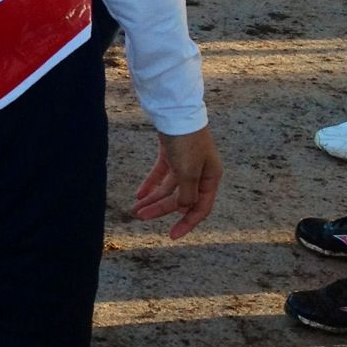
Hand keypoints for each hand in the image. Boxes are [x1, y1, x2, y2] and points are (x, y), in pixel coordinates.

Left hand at [133, 126, 221, 240]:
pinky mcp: (172, 153)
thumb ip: (187, 194)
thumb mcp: (188, 171)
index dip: (187, 223)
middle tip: (140, 216)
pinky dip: (151, 184)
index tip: (171, 236)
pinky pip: (161, 174)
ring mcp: (186, 162)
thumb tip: (184, 209)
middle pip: (181, 198)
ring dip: (153, 198)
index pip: (201, 207)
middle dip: (161, 209)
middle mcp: (201, 171)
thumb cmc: (186, 141)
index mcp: (211, 177)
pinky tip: (139, 194)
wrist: (175, 110)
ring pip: (169, 187)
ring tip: (135, 208)